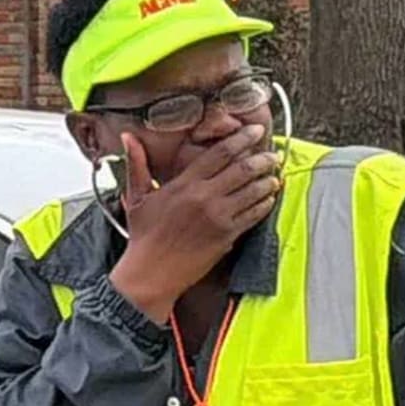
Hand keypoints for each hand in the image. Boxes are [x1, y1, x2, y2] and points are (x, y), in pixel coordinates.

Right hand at [109, 124, 279, 322]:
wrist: (150, 274)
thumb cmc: (143, 236)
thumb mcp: (138, 196)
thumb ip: (137, 164)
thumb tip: (128, 137)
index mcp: (184, 184)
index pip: (220, 153)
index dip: (241, 139)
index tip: (254, 131)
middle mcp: (204, 197)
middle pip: (242, 169)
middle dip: (262, 158)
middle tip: (272, 154)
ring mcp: (218, 217)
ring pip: (252, 191)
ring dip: (268, 180)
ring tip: (275, 174)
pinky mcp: (226, 236)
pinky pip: (252, 215)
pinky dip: (264, 204)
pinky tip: (270, 198)